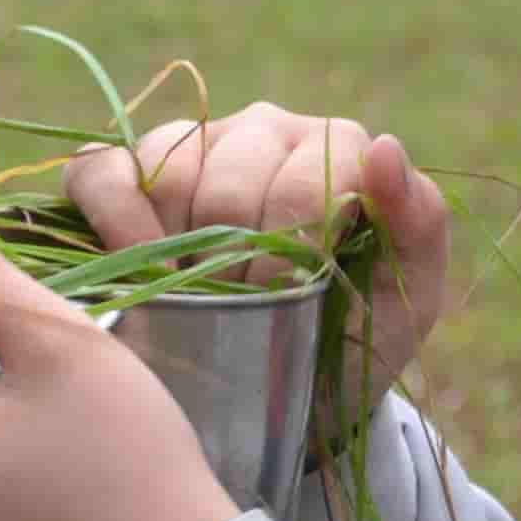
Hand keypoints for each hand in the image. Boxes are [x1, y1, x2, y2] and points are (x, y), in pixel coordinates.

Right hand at [65, 104, 460, 403]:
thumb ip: (418, 223)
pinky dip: (109, 217)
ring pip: (166, 168)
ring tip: (193, 295)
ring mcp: (194, 143)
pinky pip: (102, 168)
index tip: (287, 307)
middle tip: (240, 314)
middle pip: (232, 183)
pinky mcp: (127, 168)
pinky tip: (131, 263)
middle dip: (233, 263)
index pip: (306, 181)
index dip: (290, 255)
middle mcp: (266, 130)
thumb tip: (386, 148)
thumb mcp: (407, 297)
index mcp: (339, 146)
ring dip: (172, 248)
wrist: (289, 390)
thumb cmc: (353, 340)